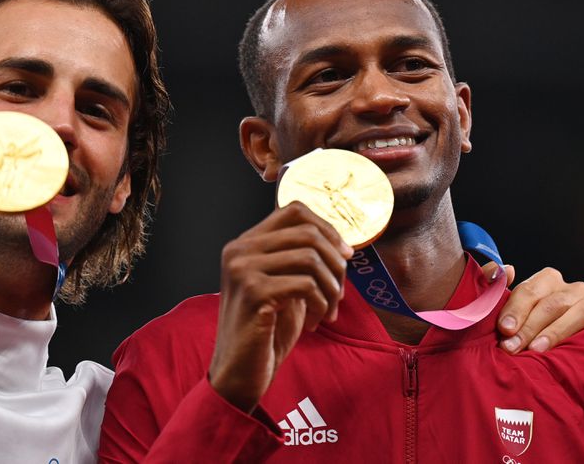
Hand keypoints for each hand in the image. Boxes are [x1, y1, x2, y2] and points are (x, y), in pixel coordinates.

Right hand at [209, 202, 351, 412]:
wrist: (240, 373)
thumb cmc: (266, 331)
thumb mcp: (284, 286)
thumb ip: (300, 260)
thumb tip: (340, 242)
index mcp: (245, 243)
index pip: (293, 209)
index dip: (327, 228)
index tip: (345, 255)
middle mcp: (239, 250)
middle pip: (307, 232)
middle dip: (336, 263)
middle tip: (340, 293)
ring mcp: (242, 269)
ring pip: (310, 257)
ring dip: (331, 287)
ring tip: (328, 311)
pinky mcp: (253, 293)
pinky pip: (306, 284)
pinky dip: (321, 304)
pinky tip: (315, 322)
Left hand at [481, 264, 583, 352]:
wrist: (551, 348)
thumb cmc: (526, 328)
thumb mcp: (509, 311)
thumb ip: (499, 288)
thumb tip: (506, 269)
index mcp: (547, 281)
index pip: (531, 290)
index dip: (516, 309)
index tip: (503, 329)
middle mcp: (573, 290)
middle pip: (553, 303)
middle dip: (530, 326)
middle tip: (514, 347)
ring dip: (560, 330)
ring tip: (540, 348)